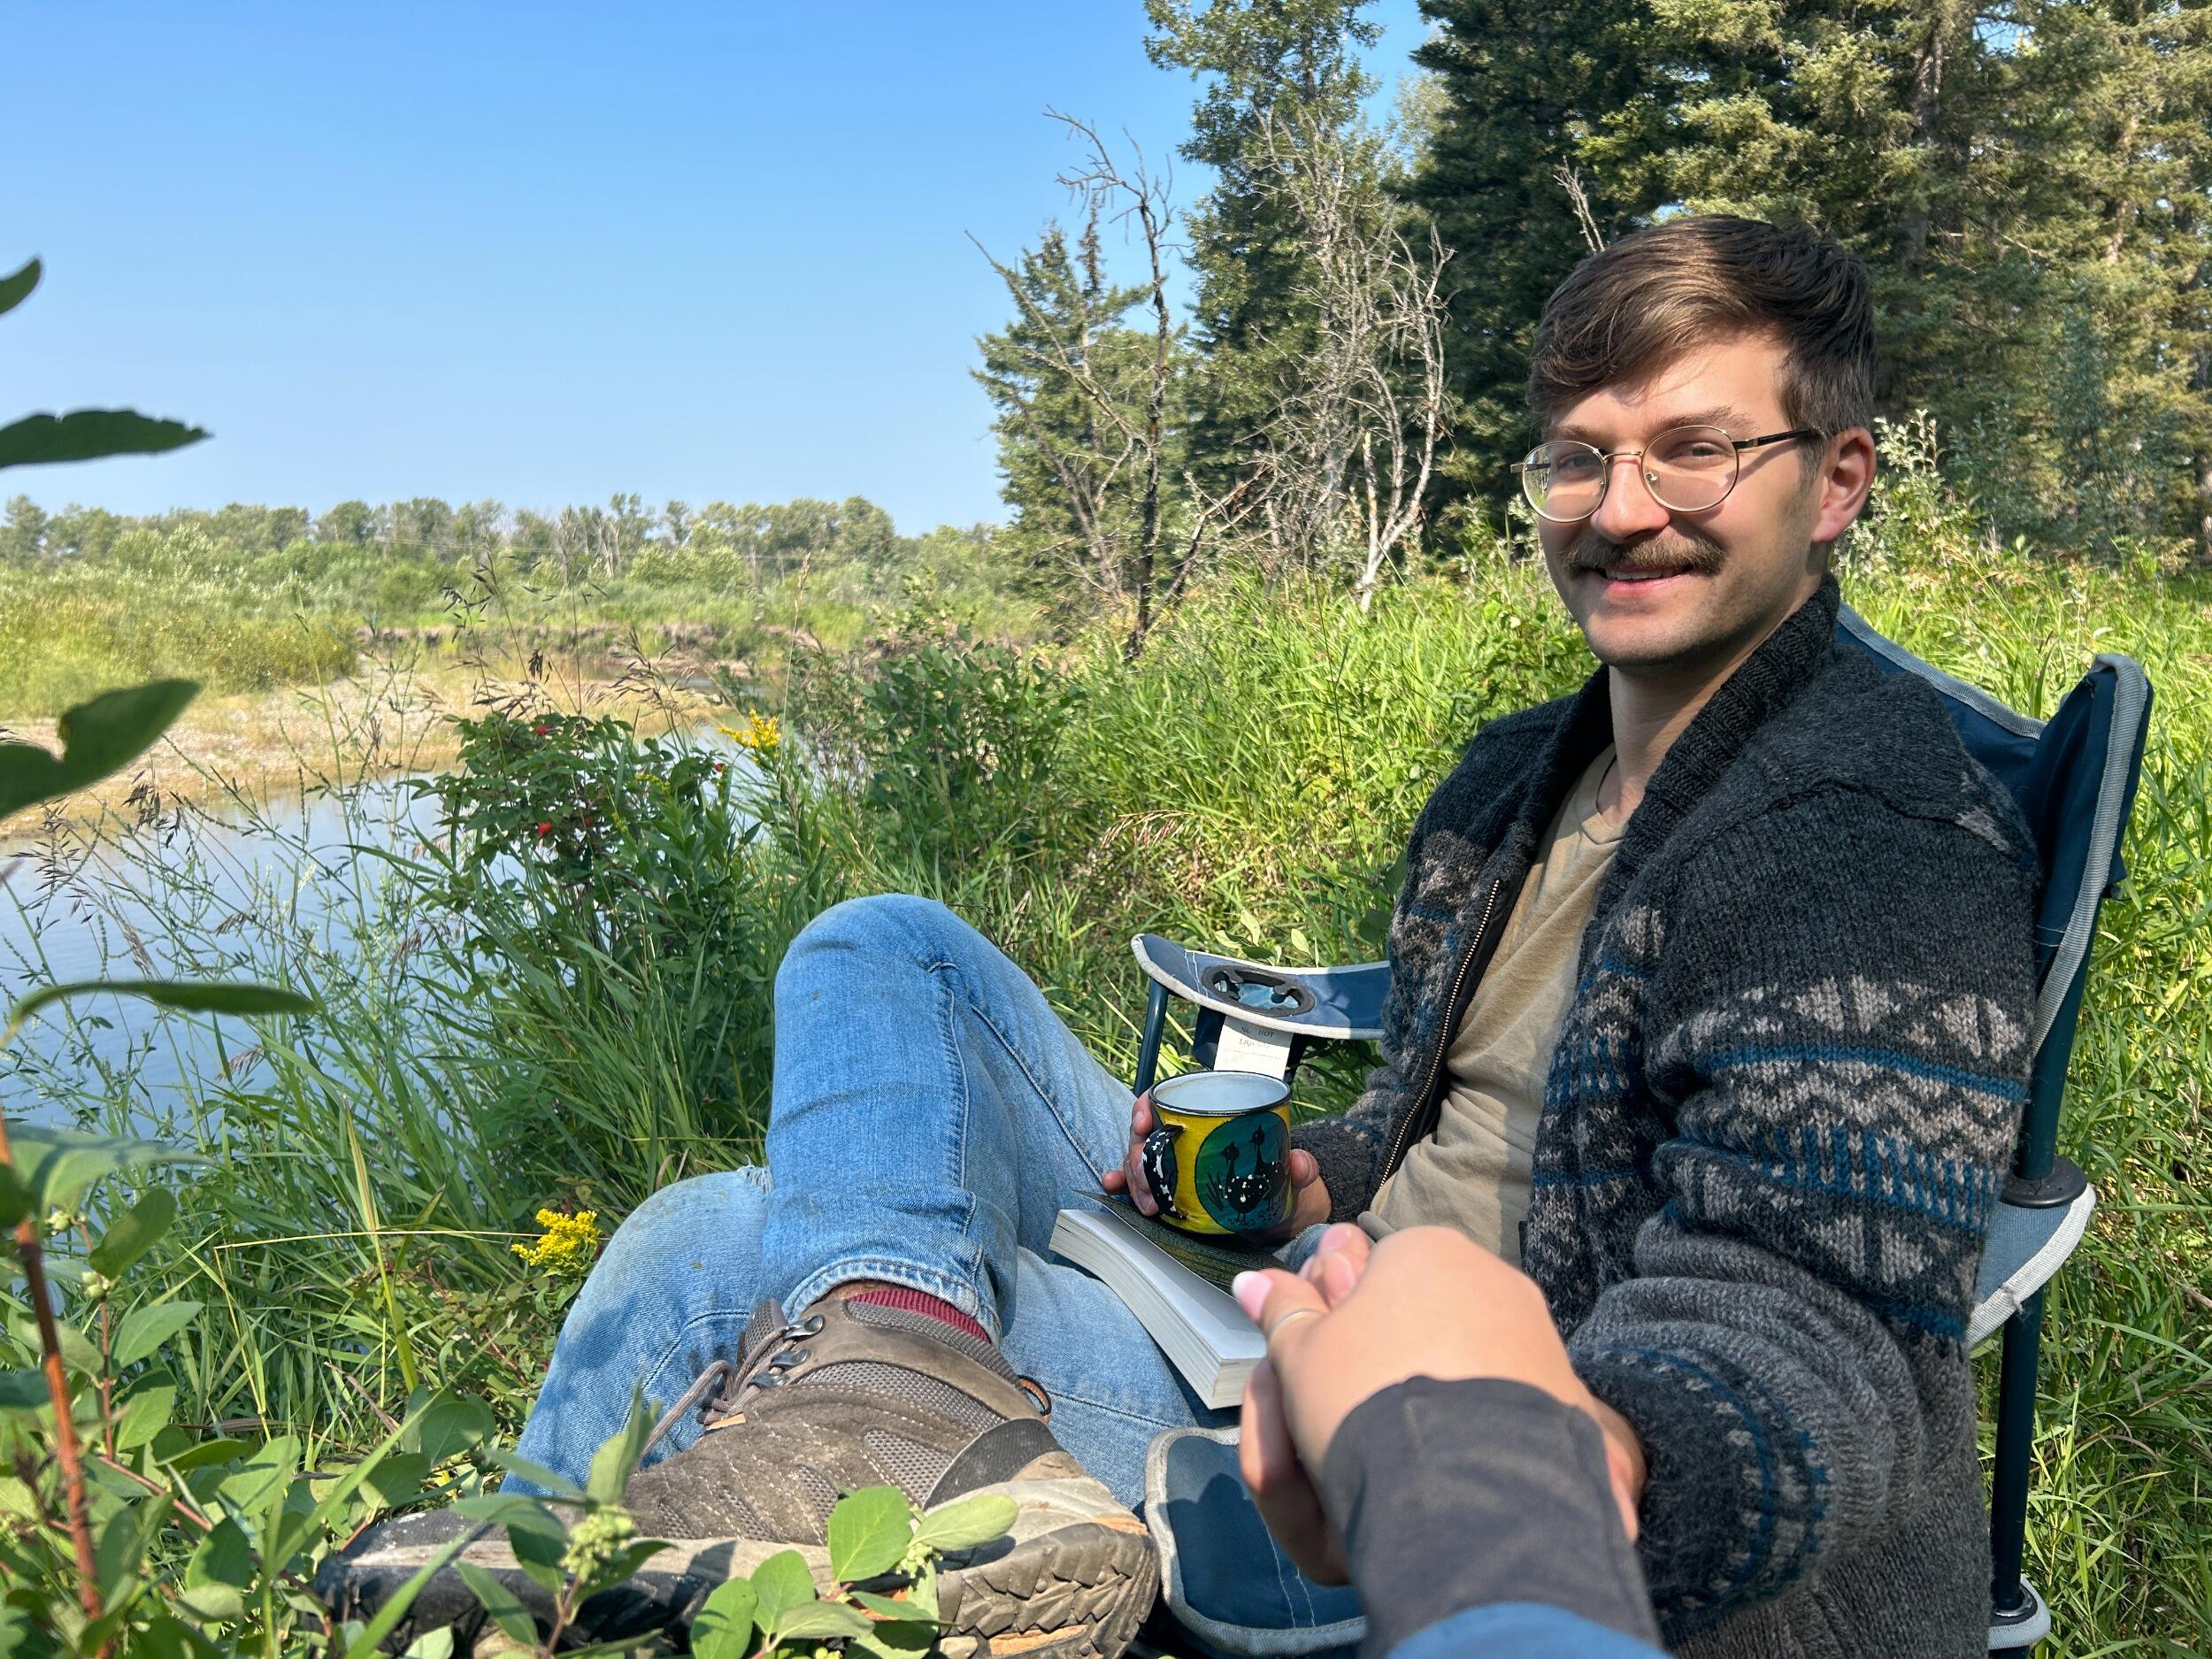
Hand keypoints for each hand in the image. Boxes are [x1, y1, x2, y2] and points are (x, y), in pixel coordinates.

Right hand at [1101, 1089, 1329, 1236]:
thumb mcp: (1296, 1173)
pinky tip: (1113, 1189)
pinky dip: (1123, 1184)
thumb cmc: (1285, 1181)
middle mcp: (1189, 1135)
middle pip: (1149, 1132)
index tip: (1145, 1120)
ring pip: (1141, 1159)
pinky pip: (1141, 1182)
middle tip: (1148, 1180)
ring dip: (1135, 1178)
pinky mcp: (1172, 1189)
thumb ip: (1300, 1166)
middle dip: (1139, 1154)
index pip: (1172, 1096)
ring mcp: (1177, 1162)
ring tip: (1147, 1203)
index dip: (1150, 1103)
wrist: (1284, 1215)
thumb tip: (1299, 1164)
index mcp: (1213, 1115)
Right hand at [1232, 1227, 1642, 1583]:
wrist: (1468, 1485)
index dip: (1334, 1325)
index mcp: (1425, 1248)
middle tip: (1350, 1419)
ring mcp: (1538, 1334)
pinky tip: (1454, 1466)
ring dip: (1432, 1398)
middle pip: (1420, 1318)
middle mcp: (1492, 1275)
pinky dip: (1478, 1430)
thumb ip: (1281, 1313)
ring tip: (1401, 1453)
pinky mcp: (1569, 1394)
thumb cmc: (1368, 1397)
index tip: (1316, 1376)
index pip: (1370, 1272)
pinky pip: (1507, 1405)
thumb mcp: (1301, 1357)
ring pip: (1465, 1363)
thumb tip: (1251, 1280)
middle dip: (1384, 1361)